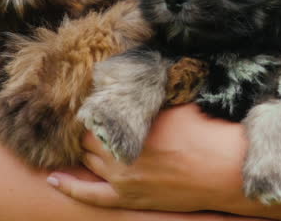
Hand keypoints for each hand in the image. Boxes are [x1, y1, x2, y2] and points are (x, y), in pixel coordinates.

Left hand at [48, 103, 249, 212]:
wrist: (226, 170)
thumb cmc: (208, 132)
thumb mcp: (178, 103)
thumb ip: (150, 97)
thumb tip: (135, 81)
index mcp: (135, 124)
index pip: (98, 112)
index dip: (97, 107)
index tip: (97, 100)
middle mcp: (123, 151)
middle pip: (89, 135)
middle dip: (90, 127)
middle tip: (92, 119)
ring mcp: (123, 178)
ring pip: (88, 159)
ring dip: (85, 149)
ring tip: (83, 139)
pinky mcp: (128, 198)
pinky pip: (89, 195)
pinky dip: (69, 186)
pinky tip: (53, 179)